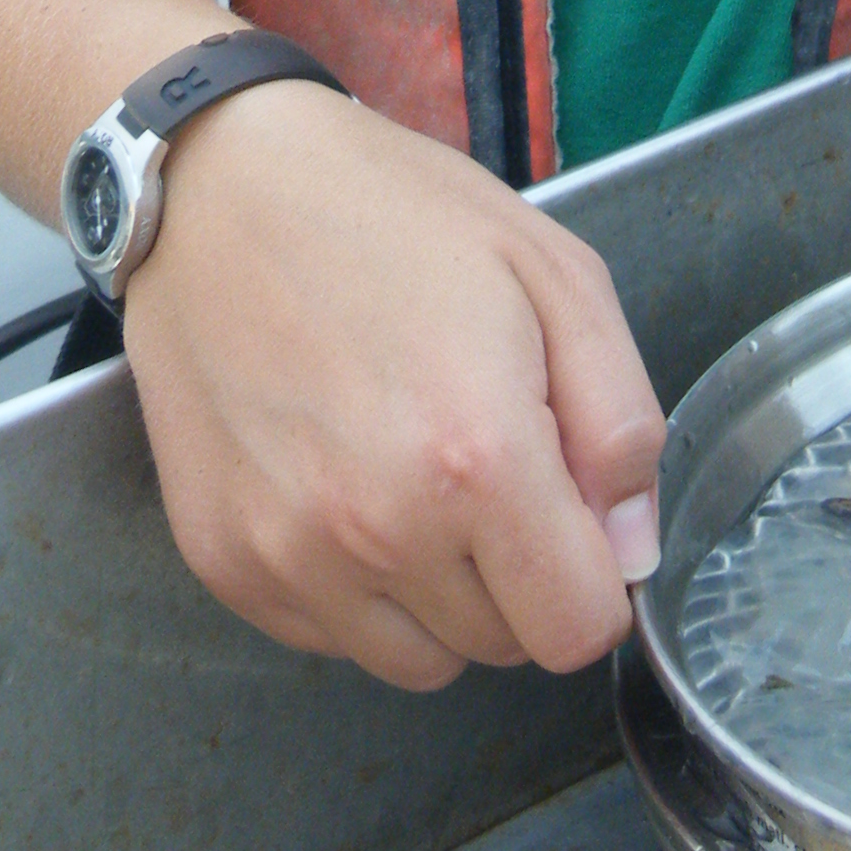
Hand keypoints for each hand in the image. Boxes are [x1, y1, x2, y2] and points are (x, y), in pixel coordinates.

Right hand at [120, 84, 665, 689]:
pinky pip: (330, 637)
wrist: (220, 189)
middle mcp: (379, 532)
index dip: (594, 573)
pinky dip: (354, 586)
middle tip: (483, 457)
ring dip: (438, 593)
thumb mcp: (556, 275)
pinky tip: (341, 477)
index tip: (569, 506)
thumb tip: (630, 553)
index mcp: (478, 459)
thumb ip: (621, 424)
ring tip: (412, 469)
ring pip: (417, 661)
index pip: (578, 629)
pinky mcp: (224, 566)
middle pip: (503, 647)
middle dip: (518, 572)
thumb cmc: (396, 216)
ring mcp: (289, 558)